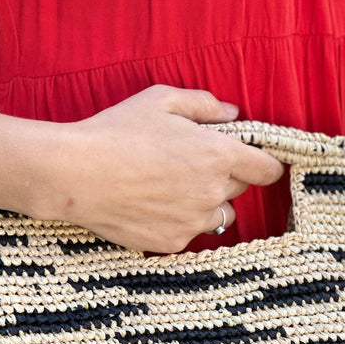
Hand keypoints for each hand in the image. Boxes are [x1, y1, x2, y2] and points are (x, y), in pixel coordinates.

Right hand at [46, 85, 284, 252]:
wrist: (76, 174)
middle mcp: (213, 192)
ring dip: (207, 204)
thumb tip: (232, 113)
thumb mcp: (161, 100)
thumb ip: (204, 104)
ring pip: (219, 217)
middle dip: (225, 177)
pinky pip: (189, 233)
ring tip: (173, 189)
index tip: (256, 162)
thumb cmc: (117, 131)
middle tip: (190, 165)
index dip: (265, 164)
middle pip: (240, 190)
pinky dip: (179, 222)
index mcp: (218, 155)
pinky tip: (152, 206)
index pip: (268, 169)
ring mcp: (193, 222)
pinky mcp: (172, 243)